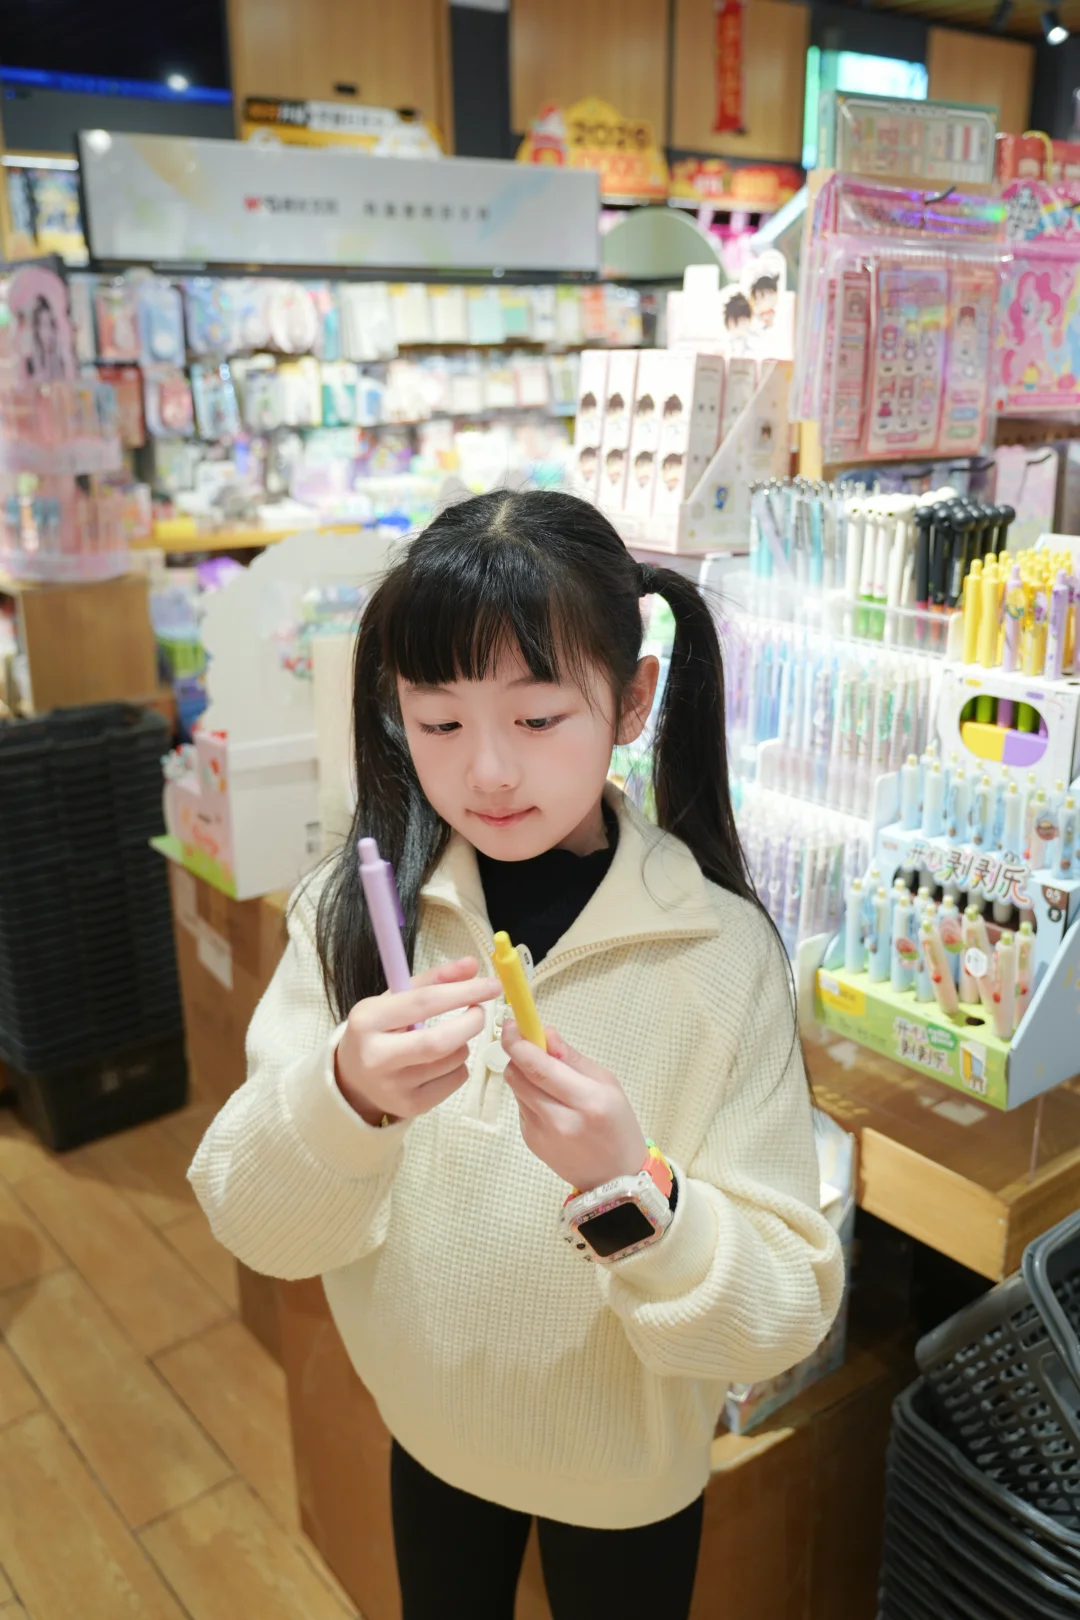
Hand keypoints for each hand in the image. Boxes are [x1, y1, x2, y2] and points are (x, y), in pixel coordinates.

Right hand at [336, 957, 499, 1126]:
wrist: (354, 1078)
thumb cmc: (380, 1030)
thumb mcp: (395, 999)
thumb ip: (433, 980)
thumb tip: (472, 965)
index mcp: (367, 1020)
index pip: (424, 1002)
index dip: (463, 991)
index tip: (492, 984)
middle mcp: (376, 1056)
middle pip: (440, 1041)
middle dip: (471, 1022)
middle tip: (479, 1011)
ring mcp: (393, 1086)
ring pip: (453, 1059)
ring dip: (463, 1042)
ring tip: (447, 1038)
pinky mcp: (411, 1106)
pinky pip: (456, 1079)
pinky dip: (459, 1065)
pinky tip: (441, 1061)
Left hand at [502, 1019, 647, 1191]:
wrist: (615, 1178)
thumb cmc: (617, 1125)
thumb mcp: (606, 1083)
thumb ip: (571, 1057)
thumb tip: (544, 1033)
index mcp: (586, 1101)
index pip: (538, 1067)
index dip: (518, 1042)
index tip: (512, 1023)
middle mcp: (560, 1120)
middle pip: (518, 1076)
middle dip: (518, 1053)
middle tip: (530, 1043)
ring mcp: (541, 1134)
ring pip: (516, 1089)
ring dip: (525, 1074)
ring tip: (550, 1080)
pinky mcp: (530, 1142)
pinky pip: (521, 1106)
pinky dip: (530, 1096)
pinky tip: (552, 1104)